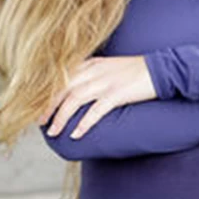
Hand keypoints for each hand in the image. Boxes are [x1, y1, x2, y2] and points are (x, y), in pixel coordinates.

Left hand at [42, 55, 156, 137]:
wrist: (161, 69)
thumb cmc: (135, 72)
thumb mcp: (108, 67)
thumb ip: (90, 74)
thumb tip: (76, 90)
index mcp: (89, 63)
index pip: (60, 78)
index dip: (46, 93)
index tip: (36, 107)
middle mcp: (93, 71)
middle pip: (61, 89)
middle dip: (47, 107)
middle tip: (39, 122)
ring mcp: (105, 82)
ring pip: (74, 100)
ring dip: (61, 118)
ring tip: (54, 132)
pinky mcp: (117, 94)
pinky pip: (95, 111)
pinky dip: (84, 123)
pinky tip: (76, 134)